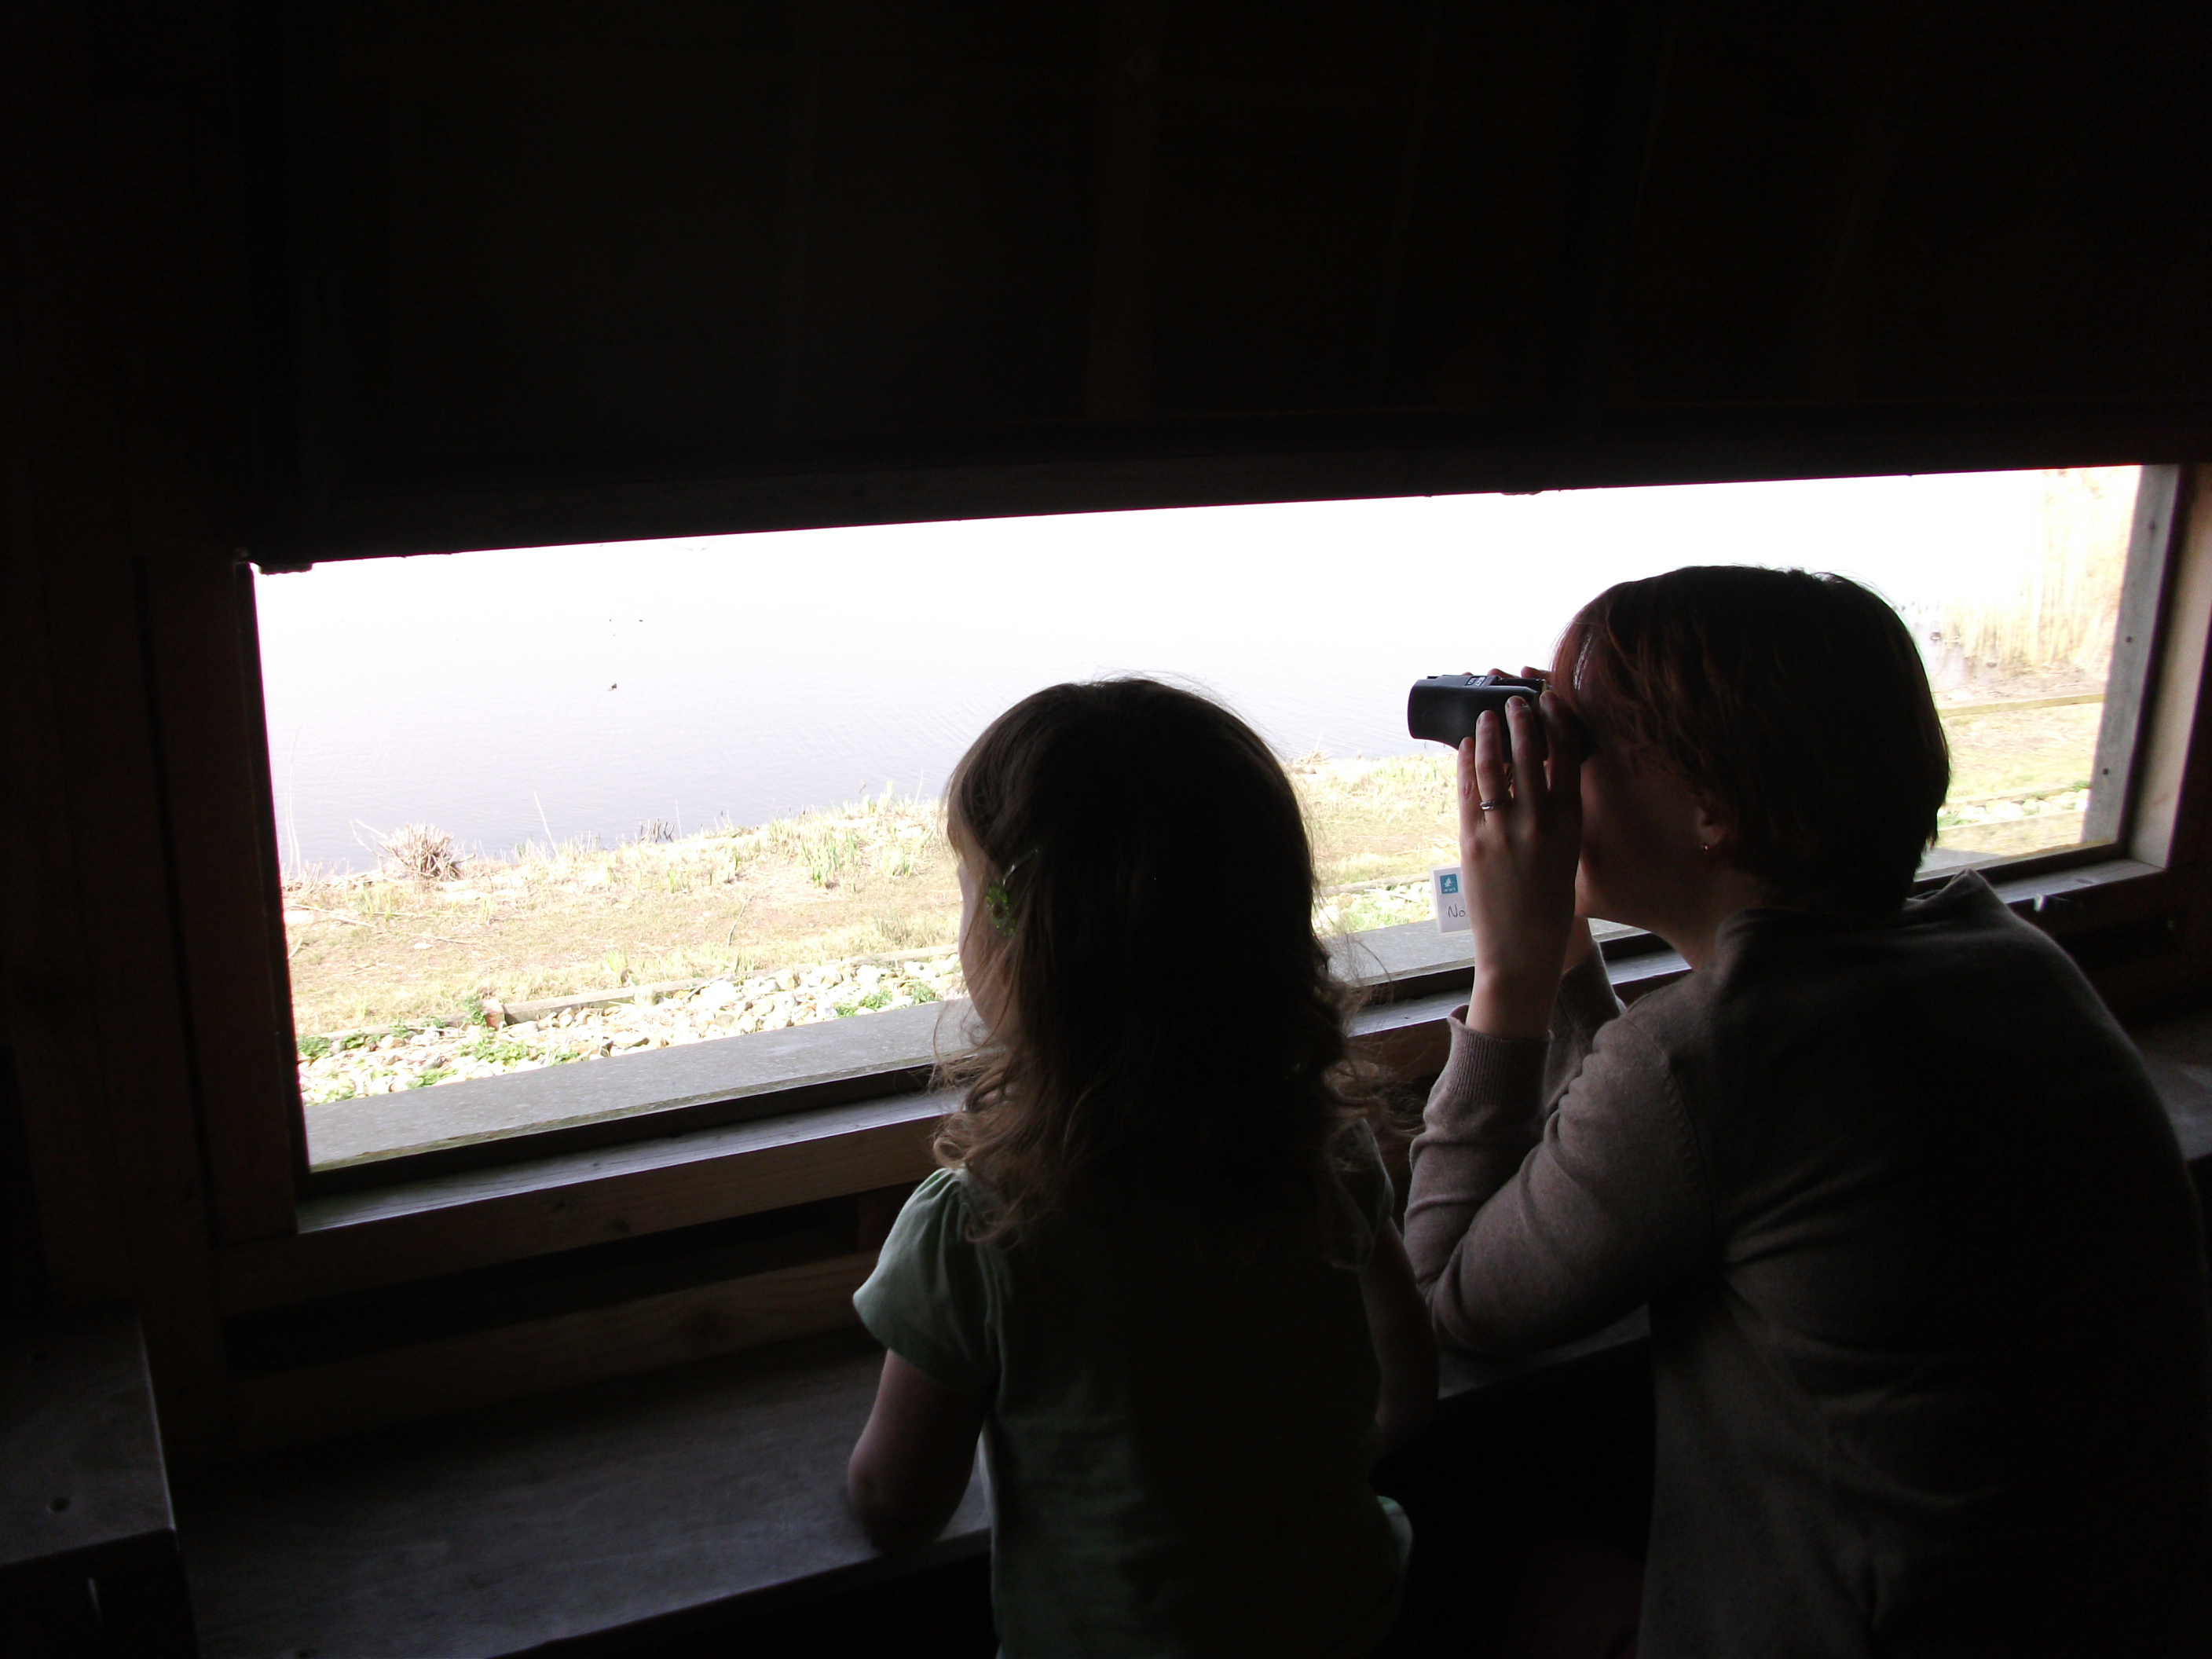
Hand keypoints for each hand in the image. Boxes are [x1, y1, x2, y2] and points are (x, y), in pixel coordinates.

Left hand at [1458, 691, 1583, 1038]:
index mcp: (1571, 822)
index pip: (1568, 756)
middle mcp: (1539, 820)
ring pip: (1493, 765)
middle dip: (1520, 719)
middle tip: (1514, 701)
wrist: (1523, 949)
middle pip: (1530, 752)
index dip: (1558, 722)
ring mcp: (1504, 830)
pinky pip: (1467, 791)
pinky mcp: (1473, 842)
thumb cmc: (1550, 905)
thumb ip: (1560, 815)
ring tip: (1486, 717)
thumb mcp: (1568, 853)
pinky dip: (1464, 763)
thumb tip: (1543, 776)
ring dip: (1488, 735)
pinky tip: (1464, 748)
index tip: (1551, 702)